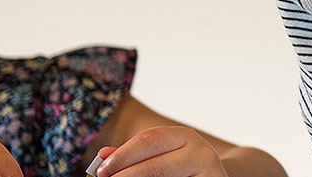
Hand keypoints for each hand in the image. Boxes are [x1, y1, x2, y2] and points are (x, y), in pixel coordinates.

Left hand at [94, 126, 225, 176]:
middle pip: (155, 166)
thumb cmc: (180, 168)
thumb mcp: (160, 155)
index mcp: (186, 137)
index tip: (101, 170)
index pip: (149, 140)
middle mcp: (201, 153)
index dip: (122, 156)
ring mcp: (210, 174)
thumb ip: (133, 155)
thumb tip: (102, 155)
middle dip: (126, 175)